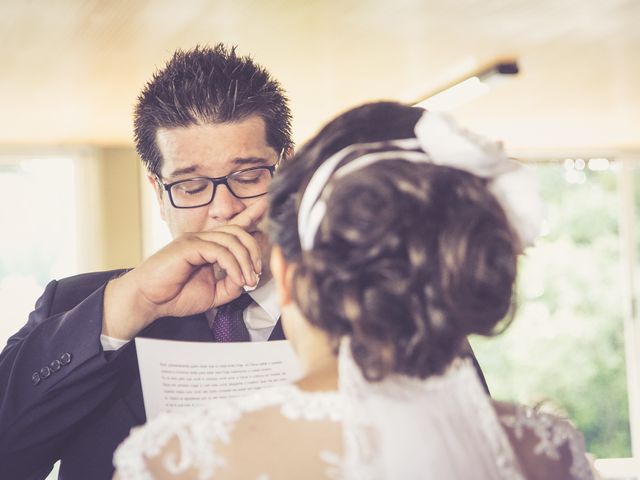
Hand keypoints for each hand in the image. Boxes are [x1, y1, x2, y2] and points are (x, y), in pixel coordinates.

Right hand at [102, 199, 265, 339]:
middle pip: (239, 232)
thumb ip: (231, 285)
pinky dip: (233, 265)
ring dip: (245, 262)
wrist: (147, 300)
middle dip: (254, 251)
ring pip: (232, 240)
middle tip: (256, 274)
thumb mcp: (212, 293)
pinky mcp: (188, 246)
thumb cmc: (174, 295)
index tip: (266, 206)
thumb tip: (247, 279)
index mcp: (208, 246)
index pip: (233, 226)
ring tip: (247, 281)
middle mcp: (202, 238)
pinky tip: (237, 278)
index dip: (251, 215)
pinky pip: (220, 251)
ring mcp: (195, 240)